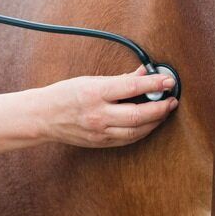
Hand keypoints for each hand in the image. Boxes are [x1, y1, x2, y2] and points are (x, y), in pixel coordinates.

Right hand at [40, 67, 177, 146]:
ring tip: (165, 110)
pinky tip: (151, 123)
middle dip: (160, 108)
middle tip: (172, 99)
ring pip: (136, 131)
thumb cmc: (65, 94)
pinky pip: (128, 139)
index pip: (131, 88)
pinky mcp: (101, 143)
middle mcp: (98, 114)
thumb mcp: (90, 80)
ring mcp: (99, 132)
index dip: (154, 84)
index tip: (168, 80)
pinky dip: (143, 131)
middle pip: (138, 115)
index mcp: (95, 93)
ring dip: (155, 121)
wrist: (42, 117)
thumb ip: (120, 78)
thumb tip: (144, 73)